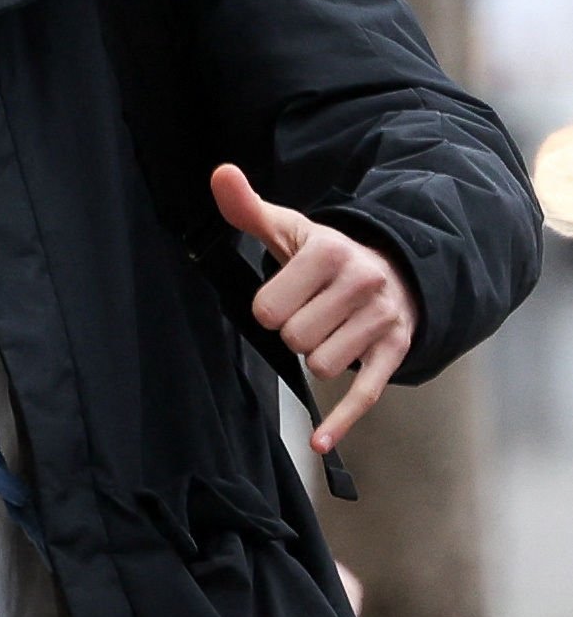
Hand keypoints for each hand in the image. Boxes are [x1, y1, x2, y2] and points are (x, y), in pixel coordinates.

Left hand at [212, 163, 414, 452]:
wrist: (397, 268)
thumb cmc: (327, 256)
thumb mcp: (289, 230)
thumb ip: (248, 208)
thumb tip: (219, 174)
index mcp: (329, 252)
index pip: (268, 308)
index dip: (268, 308)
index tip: (285, 296)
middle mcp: (362, 282)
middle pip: (295, 339)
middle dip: (293, 332)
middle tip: (309, 312)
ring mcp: (383, 320)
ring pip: (321, 366)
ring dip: (315, 356)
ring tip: (329, 330)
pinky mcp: (395, 351)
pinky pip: (364, 394)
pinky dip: (340, 420)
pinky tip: (319, 441)